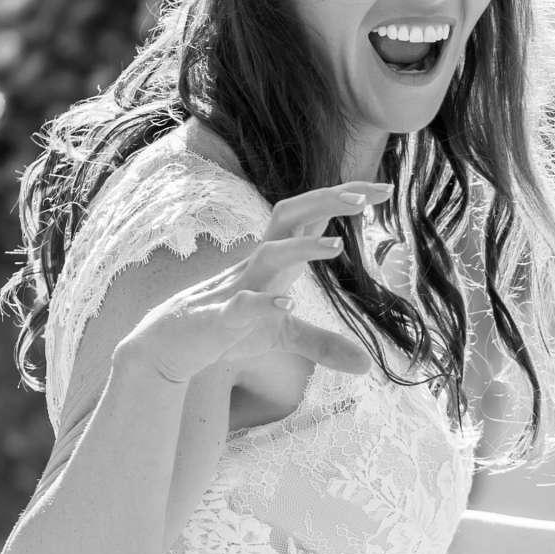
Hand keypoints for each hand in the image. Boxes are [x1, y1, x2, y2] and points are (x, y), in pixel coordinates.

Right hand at [116, 180, 391, 385]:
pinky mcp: (219, 317)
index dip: (344, 198)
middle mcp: (259, 263)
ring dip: (301, 248)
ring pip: (268, 254)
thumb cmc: (228, 330)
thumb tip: (365, 364)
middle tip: (366, 197)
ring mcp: (238, 287)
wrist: (170, 347)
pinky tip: (288, 304)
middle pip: (290, 215)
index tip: (383, 188)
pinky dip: (264, 303)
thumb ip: (323, 343)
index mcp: (277, 258)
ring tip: (337, 247)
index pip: (313, 215)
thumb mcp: (283, 336)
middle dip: (326, 201)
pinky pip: (242, 305)